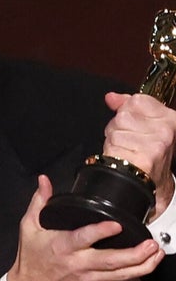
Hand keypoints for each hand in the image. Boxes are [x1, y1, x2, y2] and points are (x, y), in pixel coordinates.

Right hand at [9, 175, 164, 280]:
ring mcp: (88, 277)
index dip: (101, 232)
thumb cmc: (31, 258)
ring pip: (120, 274)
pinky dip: (135, 274)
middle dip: (134, 253)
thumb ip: (39, 202)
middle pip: (110, 261)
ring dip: (142, 265)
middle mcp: (78, 263)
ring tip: (155, 253)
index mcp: (62, 246)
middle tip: (150, 244)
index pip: (83, 239)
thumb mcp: (29, 227)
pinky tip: (147, 265)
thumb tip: (44, 181)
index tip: (117, 225)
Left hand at [104, 92, 175, 217]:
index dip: (125, 110)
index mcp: (168, 118)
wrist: (151, 182)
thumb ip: (128, 106)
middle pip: (122, 116)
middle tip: (128, 142)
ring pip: (115, 132)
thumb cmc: (147, 153)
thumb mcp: (144, 126)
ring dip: (114, 142)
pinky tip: (123, 160)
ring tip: (126, 151)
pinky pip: (113, 147)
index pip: (136, 100)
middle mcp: (165, 130)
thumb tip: (111, 97)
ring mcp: (155, 144)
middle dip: (117, 129)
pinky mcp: (144, 158)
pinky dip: (112, 154)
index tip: (131, 123)